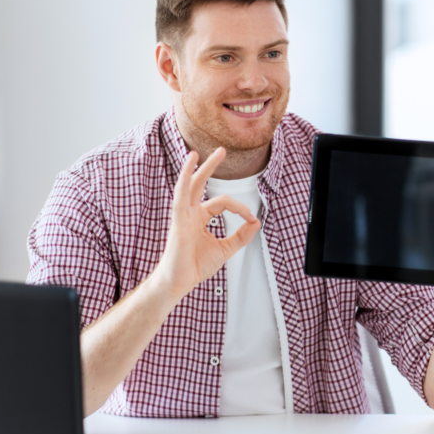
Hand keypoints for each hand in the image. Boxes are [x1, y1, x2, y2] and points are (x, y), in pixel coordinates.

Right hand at [152, 148, 261, 299]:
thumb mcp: (226, 249)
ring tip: (198, 153)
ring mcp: (182, 216)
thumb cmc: (194, 266)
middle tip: (221, 151)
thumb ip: (241, 236)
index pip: (222, 202)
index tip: (252, 219)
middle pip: (199, 183)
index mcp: (200, 218)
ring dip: (194, 169)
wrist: (179, 282)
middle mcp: (190, 213)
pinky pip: (179, 198)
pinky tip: (187, 170)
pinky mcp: (177, 222)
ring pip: (188, 186)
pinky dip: (183, 182)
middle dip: (210, 166)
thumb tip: (256, 223)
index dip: (240, 208)